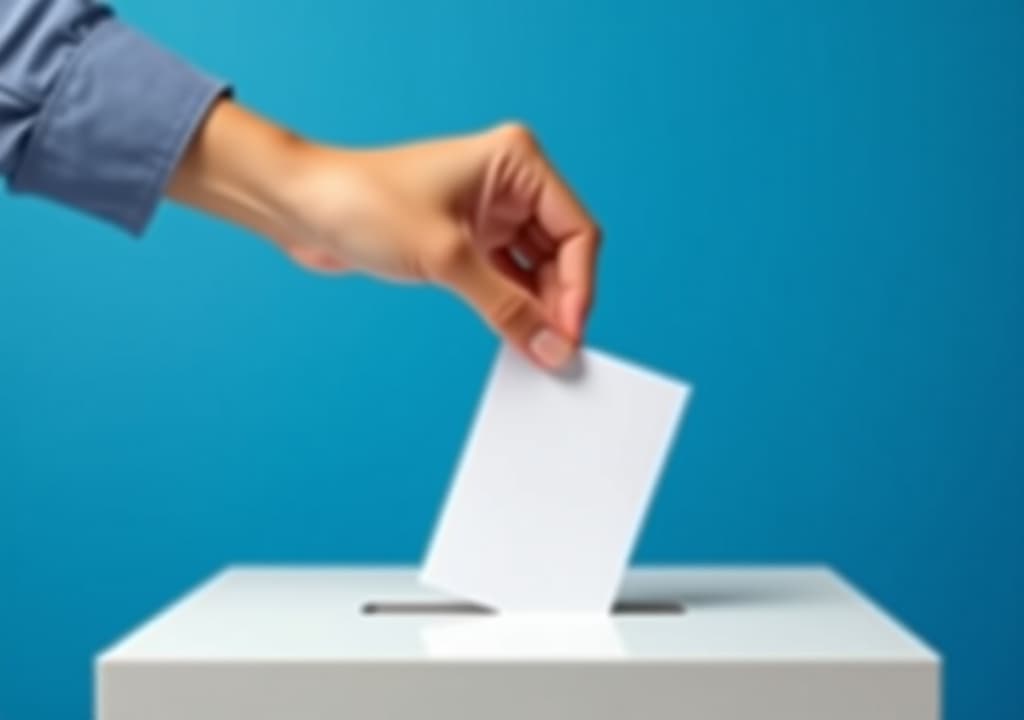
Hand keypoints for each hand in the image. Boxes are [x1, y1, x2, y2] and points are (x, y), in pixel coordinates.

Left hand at [169, 102, 599, 369]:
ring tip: (538, 350)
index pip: (576, 230)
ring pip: (537, 269)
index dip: (579, 286)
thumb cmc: (363, 202)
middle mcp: (510, 183)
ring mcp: (490, 212)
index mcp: (517, 162)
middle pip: (561, 253)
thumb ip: (506, 306)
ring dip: (538, 308)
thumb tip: (552, 347)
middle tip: (555, 352)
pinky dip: (513, 306)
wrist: (301, 206)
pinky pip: (507, 278)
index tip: (569, 334)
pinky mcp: (468, 238)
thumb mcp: (445, 258)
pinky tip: (517, 335)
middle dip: (560, 302)